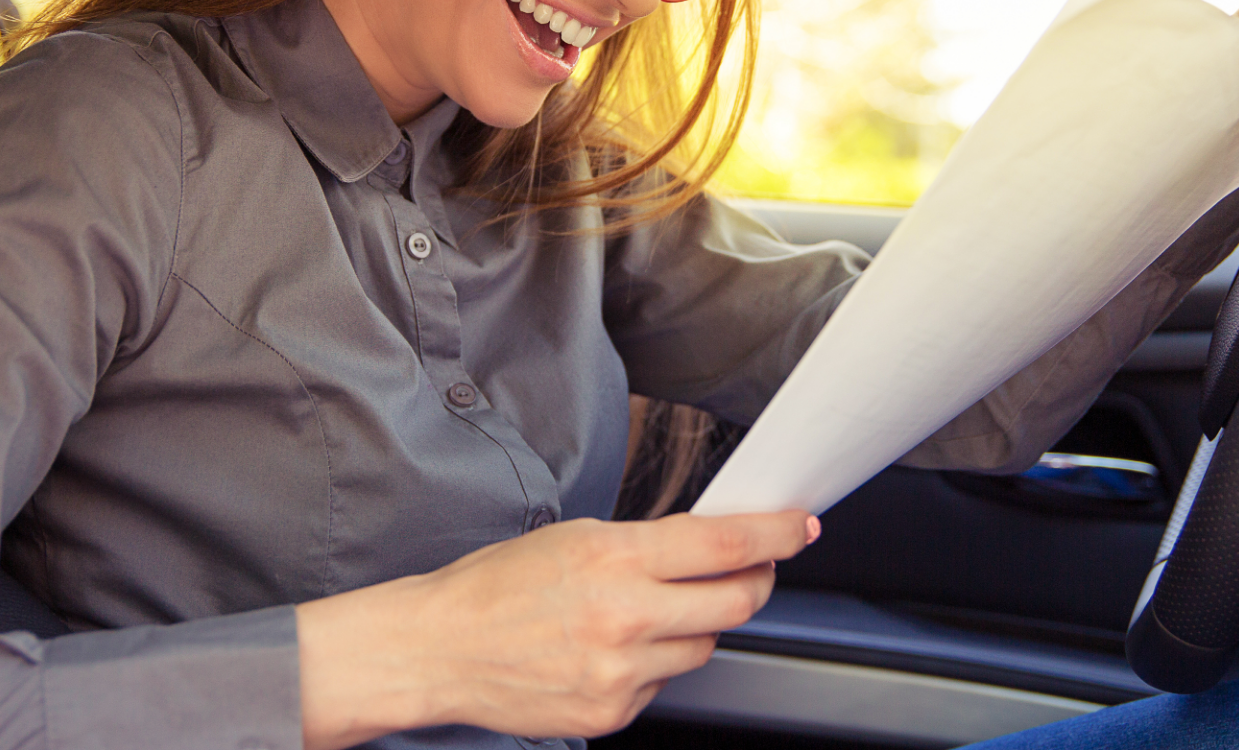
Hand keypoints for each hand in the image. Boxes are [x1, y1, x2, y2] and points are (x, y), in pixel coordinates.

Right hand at [294, 510, 818, 748]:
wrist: (437, 649)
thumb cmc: (498, 585)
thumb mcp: (576, 538)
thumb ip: (647, 544)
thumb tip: (712, 543)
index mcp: (614, 558)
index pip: (724, 546)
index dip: (776, 534)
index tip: (801, 526)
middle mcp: (624, 617)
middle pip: (735, 601)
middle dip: (757, 581)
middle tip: (755, 567)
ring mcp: (620, 672)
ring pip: (704, 645)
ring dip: (697, 623)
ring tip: (651, 609)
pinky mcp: (612, 713)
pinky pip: (664, 684)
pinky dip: (654, 663)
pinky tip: (615, 648)